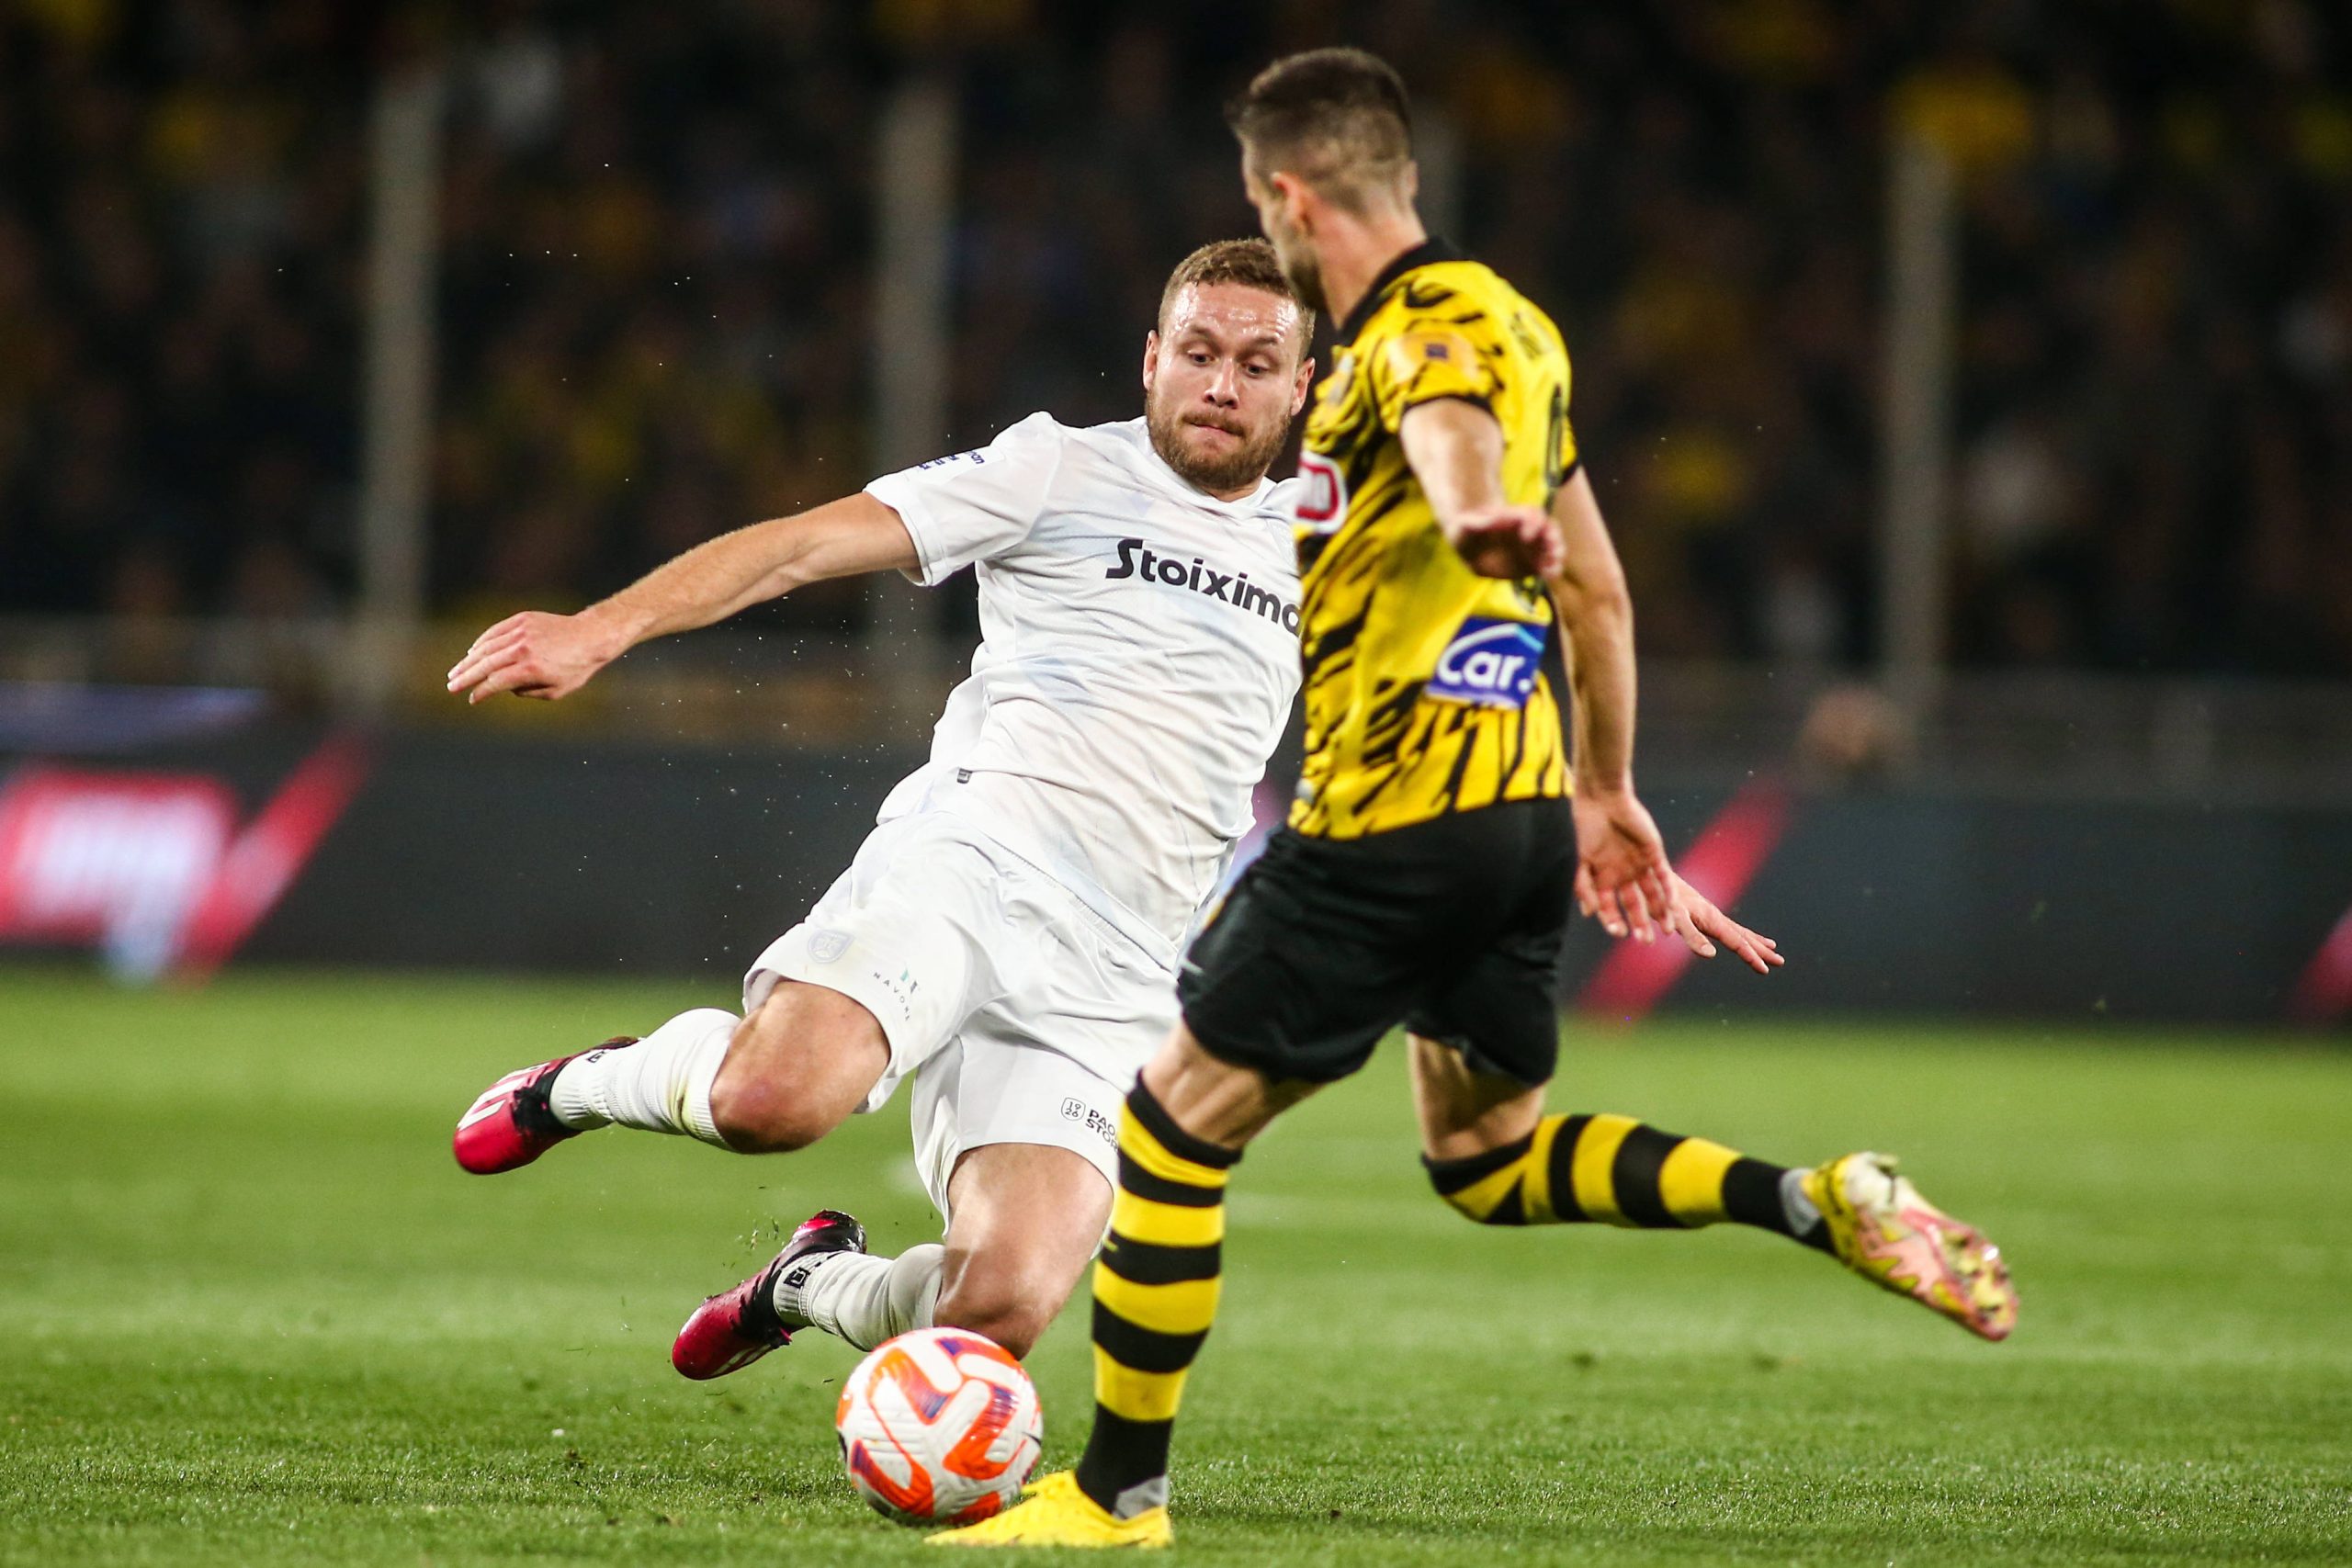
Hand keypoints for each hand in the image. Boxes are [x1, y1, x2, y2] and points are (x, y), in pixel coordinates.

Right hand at [446, 609, 626, 703]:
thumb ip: (526, 692)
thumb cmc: (576, 668)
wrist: (591, 636)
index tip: (472, 699)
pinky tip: (473, 652)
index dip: (481, 692)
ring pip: (486, 647)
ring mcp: (521, 631)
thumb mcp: (555, 691)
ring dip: (469, 660)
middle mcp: (523, 648)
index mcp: (531, 668)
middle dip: (466, 677)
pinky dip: (482, 642)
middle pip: (485, 664)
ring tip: (456, 672)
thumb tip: (503, 687)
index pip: (496, 682)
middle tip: (452, 687)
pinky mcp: (522, 619)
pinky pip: (495, 632)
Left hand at [1446, 503, 1563, 579]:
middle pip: (1550, 528)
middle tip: (1550, 546)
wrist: (1470, 546)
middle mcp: (1529, 530)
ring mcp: (1533, 547)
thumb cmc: (1467, 531)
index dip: (1534, 523)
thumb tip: (1492, 520)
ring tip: (1552, 563)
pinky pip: (1548, 567)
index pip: (1533, 515)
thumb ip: (1478, 522)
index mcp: (1515, 516)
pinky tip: (1547, 575)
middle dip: (1553, 537)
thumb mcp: (1465, 525)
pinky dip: (1552, 570)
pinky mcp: (1532, 564)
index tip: (1526, 535)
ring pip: (1553, 547)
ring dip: (1556, 554)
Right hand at [1571, 787, 1673, 942]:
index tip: (1619, 934)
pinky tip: (1673, 906)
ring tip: (1666, 930)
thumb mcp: (1583, 861)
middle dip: (1640, 923)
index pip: (1610, 906)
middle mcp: (1623, 873)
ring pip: (1653, 894)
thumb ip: (1585, 888)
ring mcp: (1640, 864)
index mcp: (1605, 877)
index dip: (1614, 921)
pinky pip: (1663, 876)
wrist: (1604, 799)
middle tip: (1646, 941)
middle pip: (1635, 904)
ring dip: (1660, 912)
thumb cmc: (1589, 828)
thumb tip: (1589, 914)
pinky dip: (1668, 891)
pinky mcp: (1654, 853)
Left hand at [1662, 871, 1783, 973]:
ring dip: (1755, 941)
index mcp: (1712, 920)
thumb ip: (1691, 936)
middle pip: (1743, 937)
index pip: (1736, 942)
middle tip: (1780, 962)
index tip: (1765, 970)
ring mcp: (1710, 914)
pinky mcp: (1702, 913)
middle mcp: (1715, 916)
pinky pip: (1726, 927)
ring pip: (1738, 931)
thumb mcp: (1675, 918)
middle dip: (1761, 950)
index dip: (1750, 957)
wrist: (1651, 875)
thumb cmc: (1660, 900)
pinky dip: (1740, 933)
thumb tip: (1711, 955)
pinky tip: (1741, 937)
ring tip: (1772, 948)